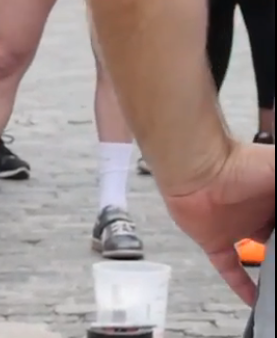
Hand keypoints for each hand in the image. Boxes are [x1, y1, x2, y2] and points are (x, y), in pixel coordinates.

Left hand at [161, 142, 273, 304]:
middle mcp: (259, 212)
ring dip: (273, 269)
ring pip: (261, 254)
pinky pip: (229, 269)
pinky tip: (256, 301)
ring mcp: (236, 227)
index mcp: (276, 196)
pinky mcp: (214, 240)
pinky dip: (241, 285)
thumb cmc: (242, 163)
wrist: (196, 168)